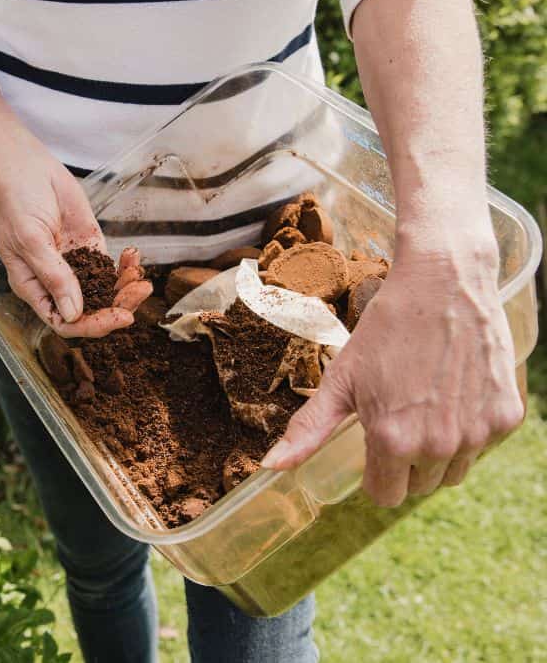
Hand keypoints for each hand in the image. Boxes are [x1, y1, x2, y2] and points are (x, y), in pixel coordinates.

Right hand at [0, 70, 149, 335]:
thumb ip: (53, 275)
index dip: (92, 325)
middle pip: (90, 310)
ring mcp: (73, 265)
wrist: (24, 166)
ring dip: (125, 287)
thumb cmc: (15, 202)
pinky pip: (111, 266)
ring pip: (105, 291)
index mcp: (34, 288)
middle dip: (117, 306)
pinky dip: (125, 266)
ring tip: (140, 275)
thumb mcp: (30, 240)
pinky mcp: (89, 246)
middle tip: (139, 291)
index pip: (64, 322)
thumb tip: (72, 313)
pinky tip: (134, 257)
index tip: (118, 316)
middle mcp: (55, 282)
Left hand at [261, 240, 523, 506]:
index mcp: (393, 441)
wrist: (444, 284)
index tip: (373, 444)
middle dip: (405, 462)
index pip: (384, 495)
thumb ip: (309, 429)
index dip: (374, 473)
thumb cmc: (386, 329)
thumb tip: (271, 467)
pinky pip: (484, 446)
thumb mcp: (341, 379)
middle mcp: (438, 445)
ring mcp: (477, 433)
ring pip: (453, 472)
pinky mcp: (506, 417)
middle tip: (399, 416)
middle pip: (418, 486)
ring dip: (439, 453)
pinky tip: (454, 394)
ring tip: (425, 405)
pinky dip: (470, 430)